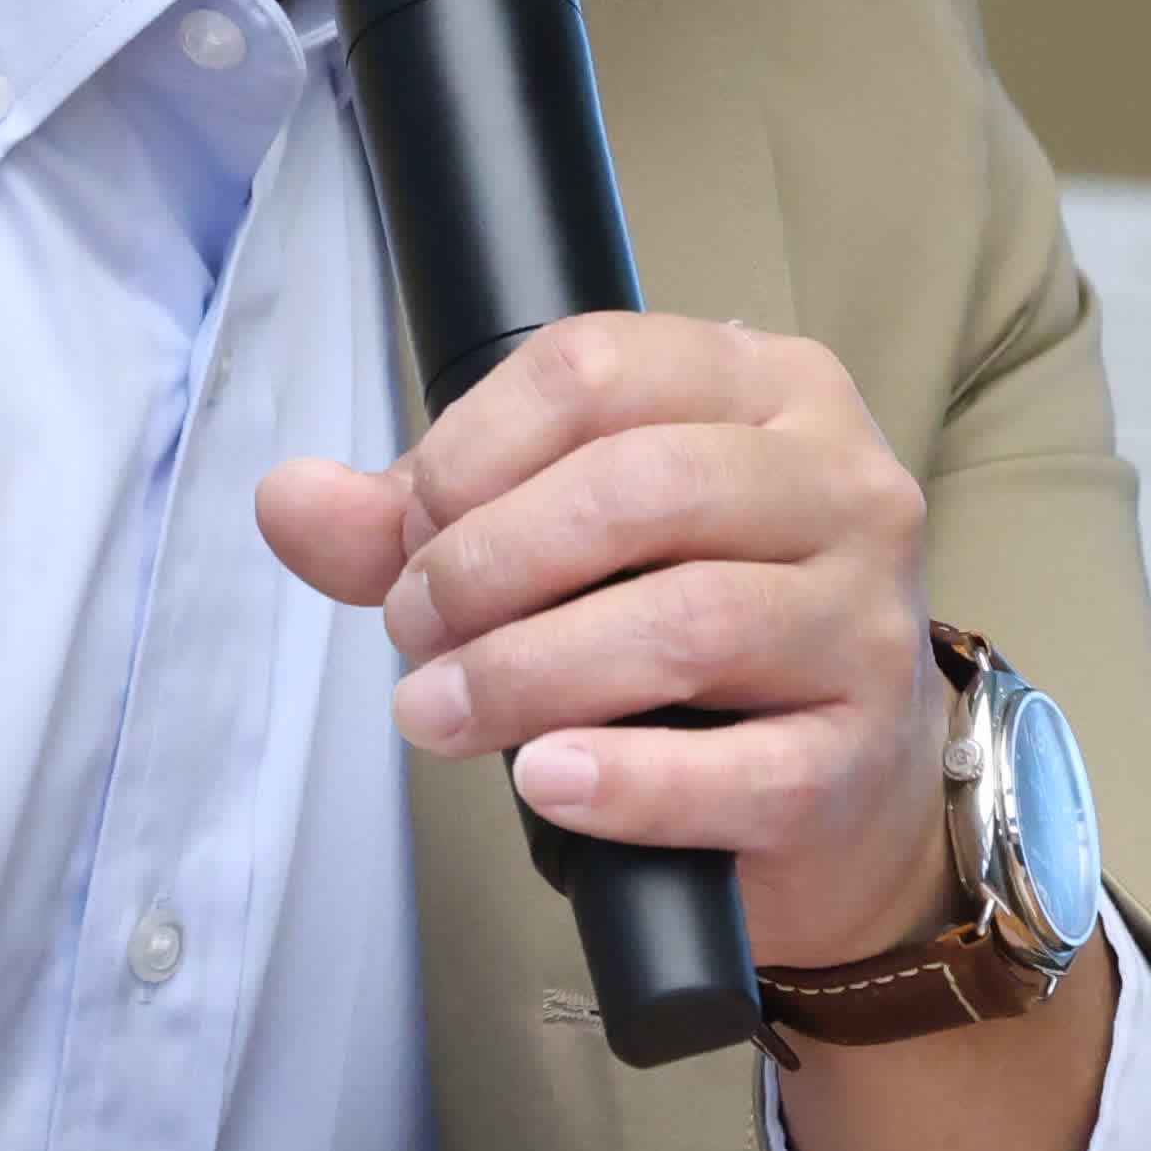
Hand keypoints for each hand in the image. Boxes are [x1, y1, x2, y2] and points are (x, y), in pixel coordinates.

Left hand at [250, 311, 952, 968]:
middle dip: (486, 564)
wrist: (845, 784)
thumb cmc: (694, 631)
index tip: (409, 529)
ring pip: (685, 623)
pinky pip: (739, 771)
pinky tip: (545, 780)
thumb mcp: (572, 538)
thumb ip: (426, 516)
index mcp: (771, 385)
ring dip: (524, 674)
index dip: (470, 448)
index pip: (597, 366)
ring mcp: (864, 624)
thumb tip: (286, 499)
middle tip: (409, 630)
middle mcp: (842, 484)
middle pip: (641, 488)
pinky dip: (623, 782)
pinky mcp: (857, 760)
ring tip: (435, 712)